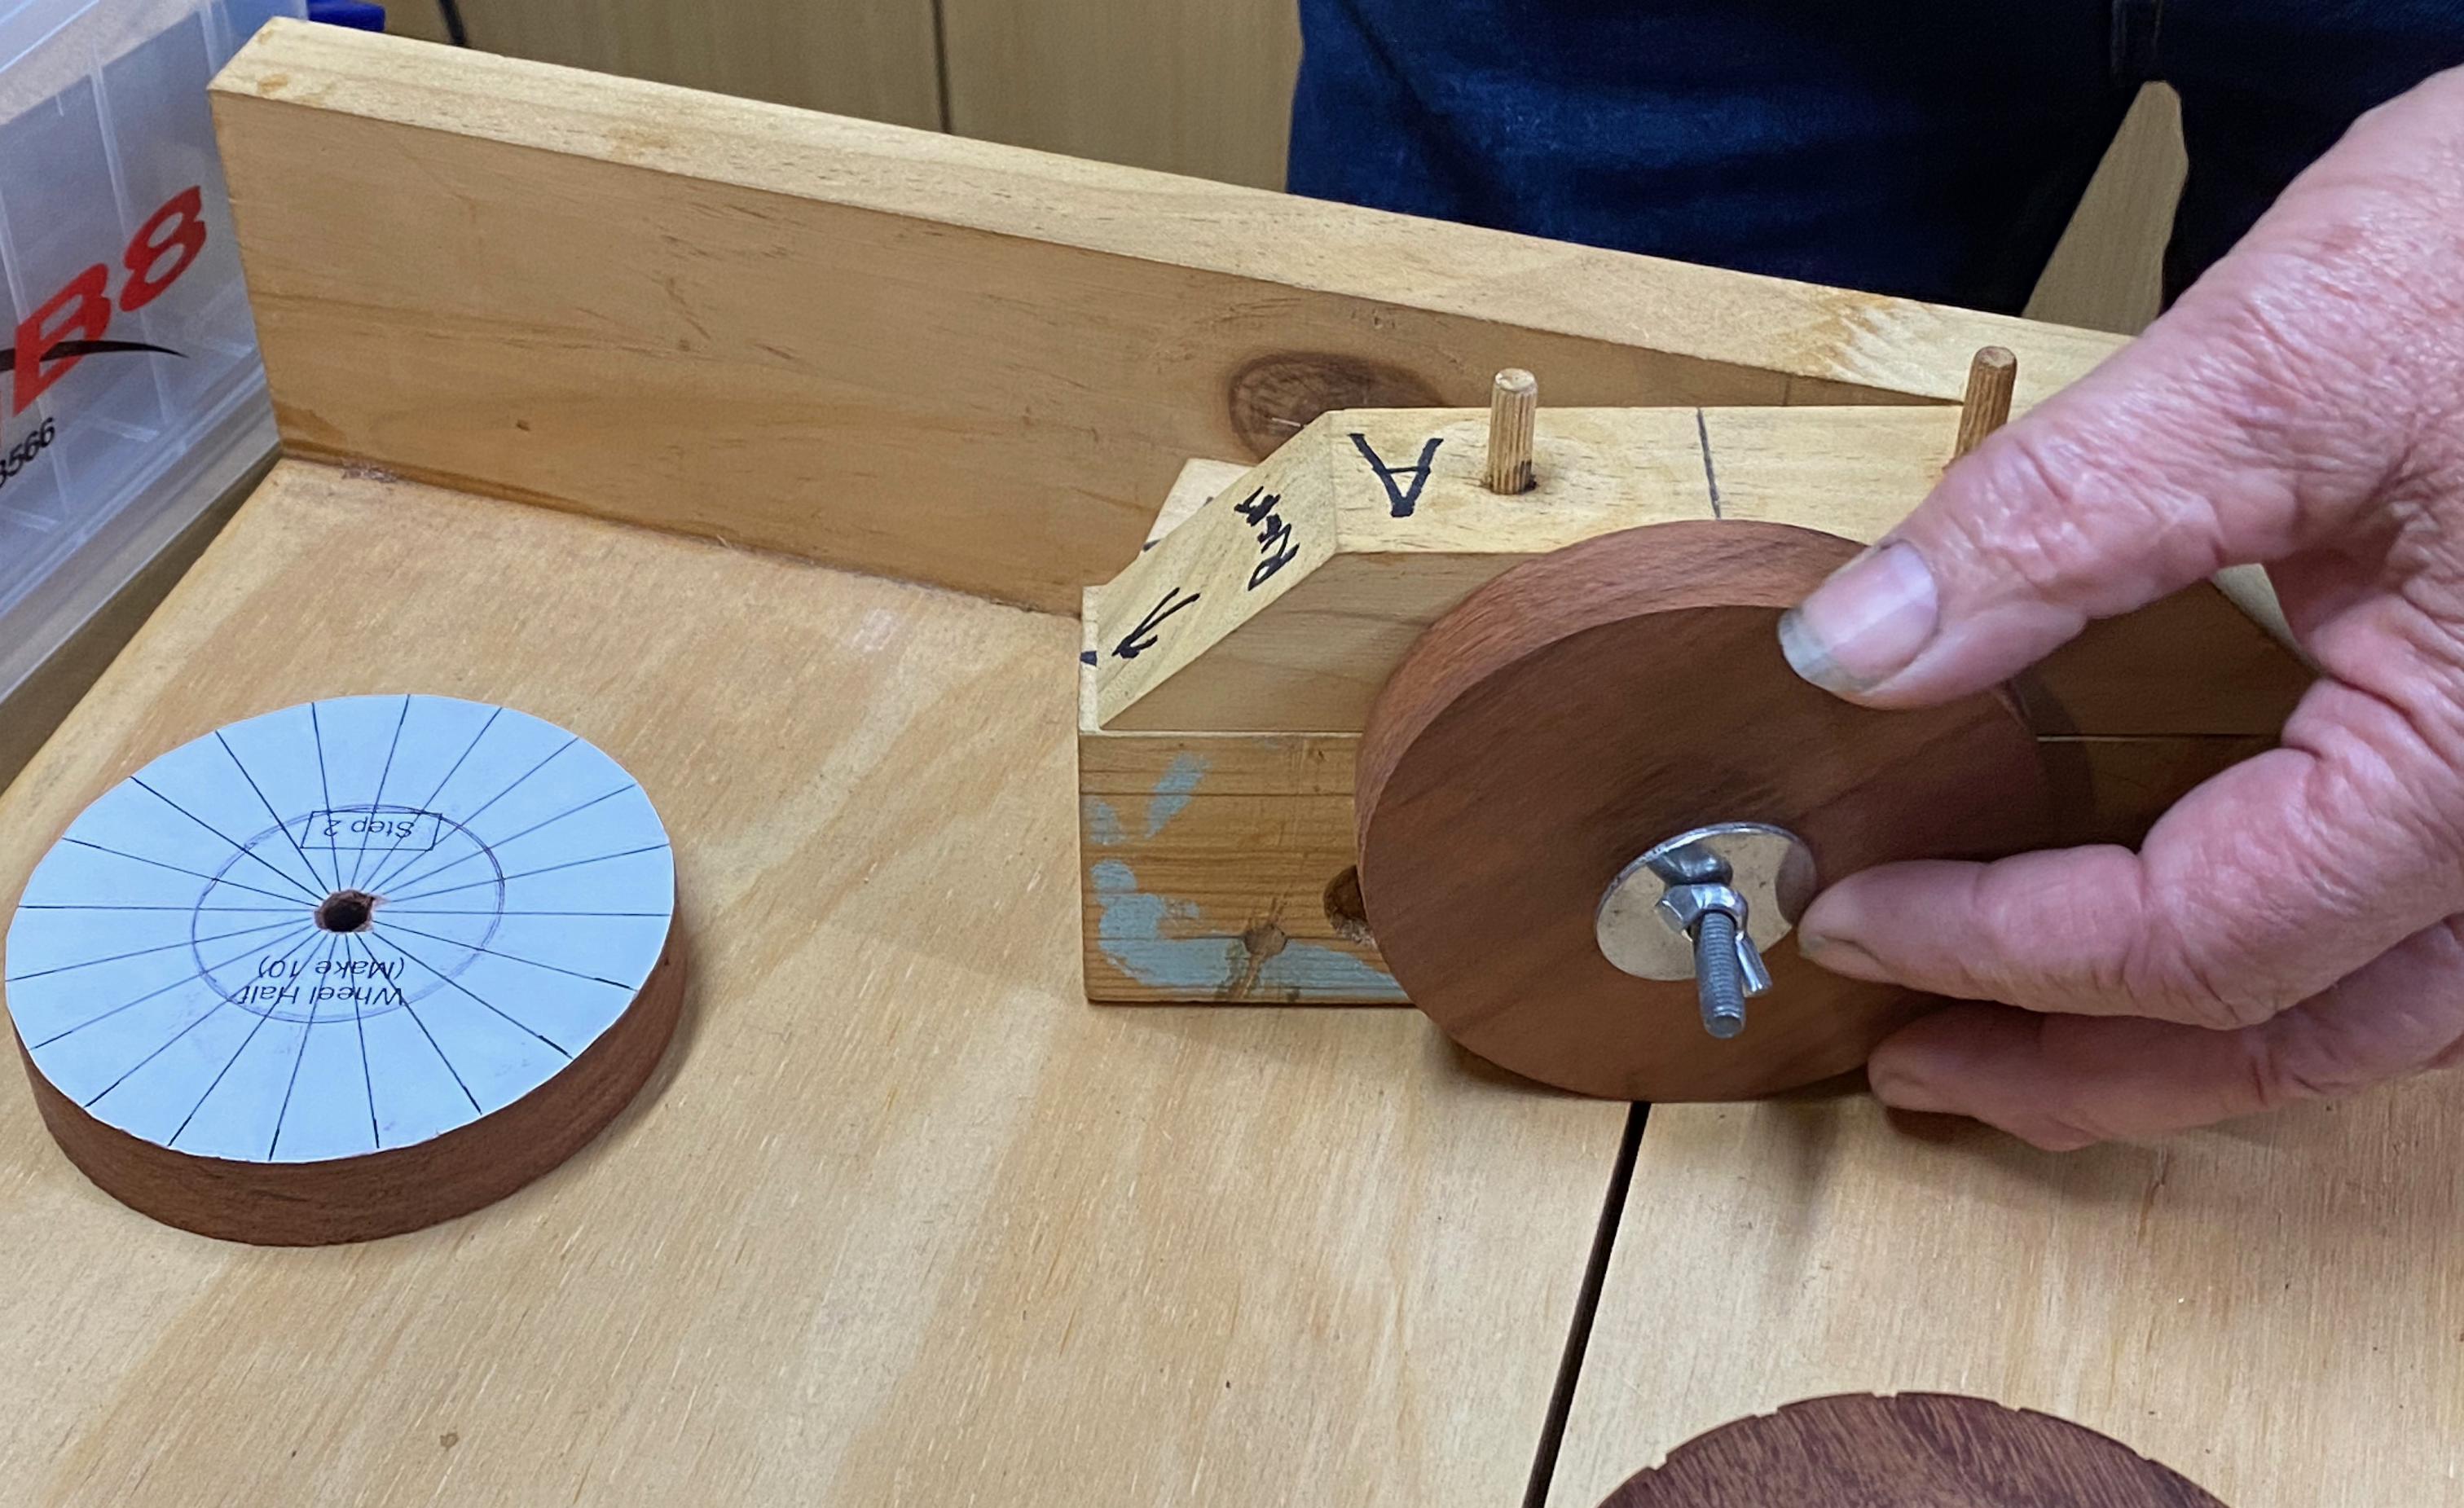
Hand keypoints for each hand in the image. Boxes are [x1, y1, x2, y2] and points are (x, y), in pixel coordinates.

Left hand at [1775, 64, 2463, 1147]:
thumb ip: (2060, 521)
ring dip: (2177, 1044)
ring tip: (2005, 1035)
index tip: (1847, 918)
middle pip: (2294, 1035)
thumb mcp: (2289, 359)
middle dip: (2083, 1071)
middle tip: (1914, 1065)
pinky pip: (2404, 920)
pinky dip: (2265, 954)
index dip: (2000, 948)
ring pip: (2368, 1007)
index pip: (2199, 938)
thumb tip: (1851, 651)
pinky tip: (2151, 919)